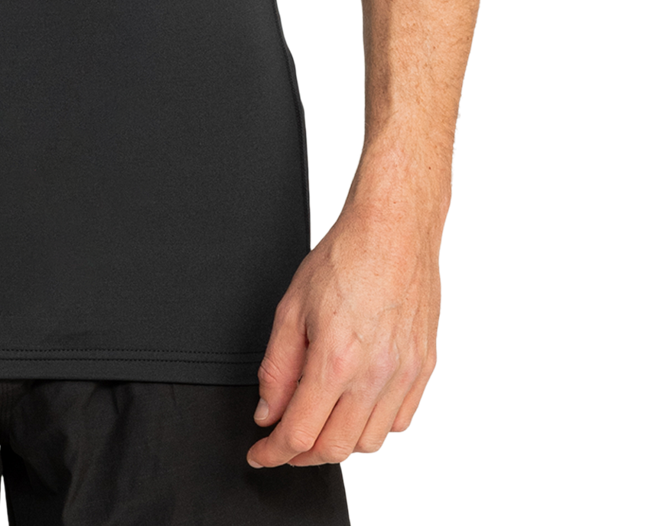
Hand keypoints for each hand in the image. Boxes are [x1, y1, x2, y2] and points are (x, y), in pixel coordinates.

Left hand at [247, 194, 440, 467]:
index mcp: (336, 361)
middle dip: (301, 455)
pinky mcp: (424, 369)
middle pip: (335, 449)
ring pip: (370, 443)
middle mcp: (375, 376)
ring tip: (318, 424)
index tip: (261, 453)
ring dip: (338, 444)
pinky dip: (374, 427)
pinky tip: (356, 409)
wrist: (393, 231)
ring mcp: (405, 376)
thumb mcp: (291, 307)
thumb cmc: (345, 257)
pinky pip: (400, 422)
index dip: (273, 453)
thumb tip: (268, 410)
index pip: (299, 434)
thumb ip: (277, 367)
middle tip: (283, 443)